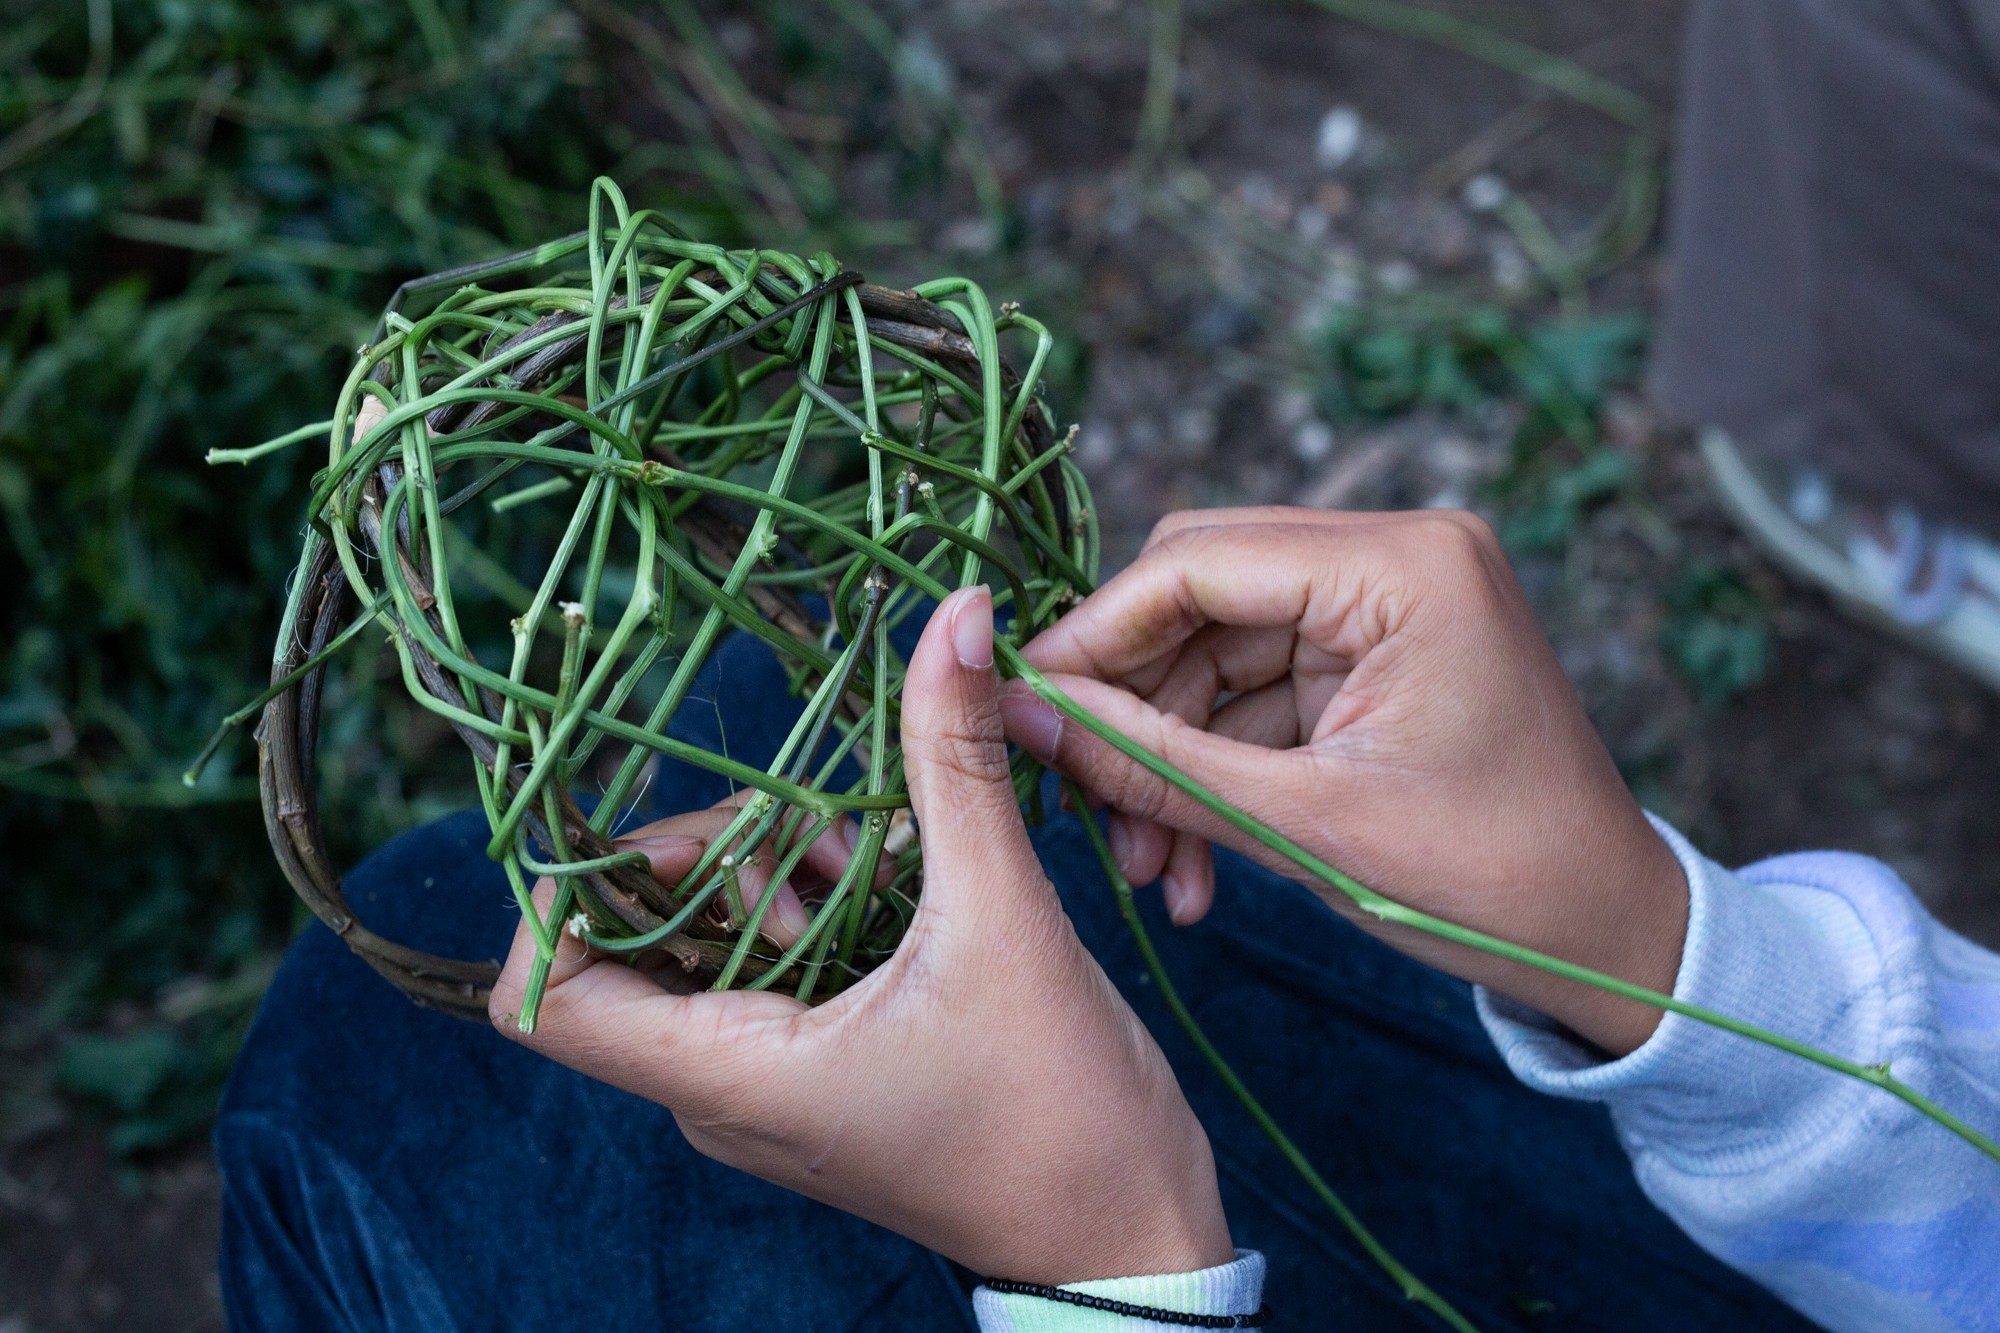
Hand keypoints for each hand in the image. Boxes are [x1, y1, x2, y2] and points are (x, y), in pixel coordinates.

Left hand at [490, 587, 1233, 1284]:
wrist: (1124, 1234)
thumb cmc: (1058, 1114)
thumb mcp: (1003, 921)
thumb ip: (954, 763)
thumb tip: (953, 616)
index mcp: (726, 1071)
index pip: (539, 996)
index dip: (562, 893)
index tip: (656, 824)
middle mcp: (719, 1086)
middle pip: (631, 938)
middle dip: (715, 854)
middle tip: (824, 832)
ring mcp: (766, 1083)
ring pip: (712, 939)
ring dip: (785, 870)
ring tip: (886, 858)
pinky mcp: (815, 1071)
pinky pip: (773, 962)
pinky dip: (821, 903)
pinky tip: (903, 882)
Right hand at [999, 508, 1687, 1055]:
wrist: (1606, 941)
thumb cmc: (1489, 881)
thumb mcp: (1301, 824)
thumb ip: (1150, 760)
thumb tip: (1017, 713)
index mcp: (1404, 565)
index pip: (1197, 561)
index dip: (1095, 635)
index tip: (1020, 706)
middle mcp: (1397, 556)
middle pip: (1198, 598)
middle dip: (1133, 707)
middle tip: (1083, 802)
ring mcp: (1386, 605)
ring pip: (1216, 655)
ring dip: (1169, 755)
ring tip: (1149, 865)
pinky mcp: (1376, 657)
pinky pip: (1257, 695)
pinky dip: (1216, 769)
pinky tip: (1192, 859)